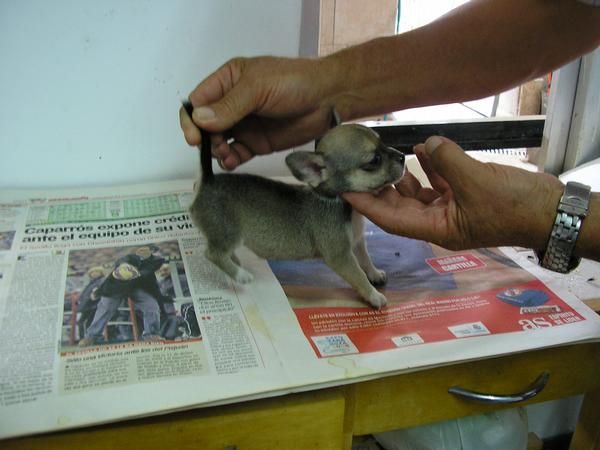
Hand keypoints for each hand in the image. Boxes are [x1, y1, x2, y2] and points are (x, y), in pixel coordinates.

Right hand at [180, 56, 338, 169]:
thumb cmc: (293, 83)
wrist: (328, 99)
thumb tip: (198, 119)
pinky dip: (230, 160)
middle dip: (205, 139)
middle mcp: (231, 103)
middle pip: (205, 125)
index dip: (191, 120)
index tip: (195, 137)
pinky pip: (235, 154)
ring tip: (227, 156)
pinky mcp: (256, 143)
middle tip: (216, 148)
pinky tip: (233, 162)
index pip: (197, 101)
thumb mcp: (258, 88)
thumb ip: (229, 105)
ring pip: (218, 142)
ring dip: (217, 152)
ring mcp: (243, 125)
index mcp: (227, 81)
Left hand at [343, 136, 563, 250]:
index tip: (343, 189)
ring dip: (402, 172)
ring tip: (386, 153)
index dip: (365, 203)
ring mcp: (451, 208)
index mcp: (436, 229)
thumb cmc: (515, 206)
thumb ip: (446, 160)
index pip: (390, 217)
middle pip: (398, 204)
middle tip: (358, 166)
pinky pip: (438, 180)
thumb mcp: (477, 182)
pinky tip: (420, 147)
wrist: (552, 210)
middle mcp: (438, 221)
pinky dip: (429, 164)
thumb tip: (426, 144)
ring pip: (417, 191)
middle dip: (379, 186)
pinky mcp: (464, 194)